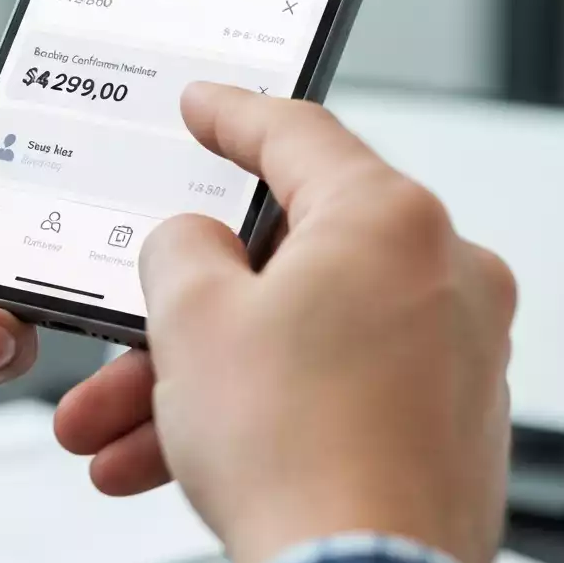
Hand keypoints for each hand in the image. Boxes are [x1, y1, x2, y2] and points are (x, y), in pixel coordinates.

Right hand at [56, 84, 514, 562]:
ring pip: (288, 334)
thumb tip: (191, 242)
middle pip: (279, 259)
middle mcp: (437, 274)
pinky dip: (250, 408)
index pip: (296, 133)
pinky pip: (321, 383)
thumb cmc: (299, 458)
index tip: (202, 104)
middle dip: (182, 307)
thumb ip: (180, 245)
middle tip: (126, 325)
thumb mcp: (192, 316)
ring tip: (118, 425)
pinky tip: (170, 452)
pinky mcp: (437, 415)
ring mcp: (445, 349)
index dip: (230, 112)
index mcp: (388, 220)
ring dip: (197, 375)